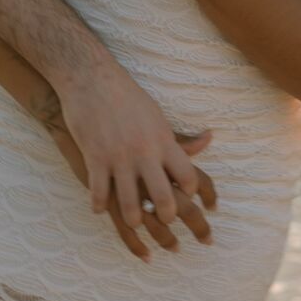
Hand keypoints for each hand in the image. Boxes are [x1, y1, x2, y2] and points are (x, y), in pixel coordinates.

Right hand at [55, 59, 208, 235]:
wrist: (91, 78)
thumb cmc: (127, 96)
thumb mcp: (157, 116)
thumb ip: (178, 138)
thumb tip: (208, 139)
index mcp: (163, 141)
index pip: (188, 176)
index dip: (191, 192)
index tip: (187, 196)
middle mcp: (144, 152)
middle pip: (163, 197)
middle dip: (167, 216)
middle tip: (164, 221)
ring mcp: (119, 157)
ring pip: (130, 203)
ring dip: (134, 219)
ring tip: (134, 222)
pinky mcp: (95, 158)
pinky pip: (99, 193)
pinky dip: (99, 205)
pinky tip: (99, 208)